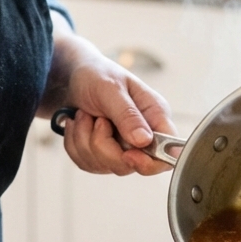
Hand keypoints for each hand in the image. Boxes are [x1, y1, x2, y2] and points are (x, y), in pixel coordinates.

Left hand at [40, 18, 177, 175]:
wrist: (72, 77)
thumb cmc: (97, 75)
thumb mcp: (111, 88)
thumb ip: (128, 114)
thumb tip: (145, 140)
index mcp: (155, 116)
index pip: (168, 152)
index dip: (151, 162)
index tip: (128, 155)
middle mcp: (142, 136)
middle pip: (130, 165)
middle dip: (103, 145)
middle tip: (97, 118)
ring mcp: (122, 149)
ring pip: (105, 166)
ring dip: (85, 140)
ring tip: (85, 115)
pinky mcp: (103, 155)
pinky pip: (87, 163)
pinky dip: (75, 143)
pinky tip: (79, 124)